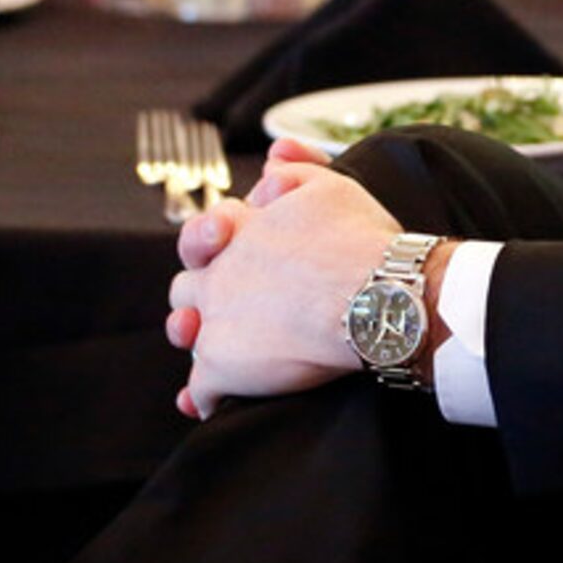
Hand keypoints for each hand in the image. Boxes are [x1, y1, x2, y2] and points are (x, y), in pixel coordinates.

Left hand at [166, 146, 400, 419]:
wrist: (377, 300)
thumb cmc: (363, 244)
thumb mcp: (334, 187)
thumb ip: (297, 168)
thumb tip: (272, 158)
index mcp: (240, 233)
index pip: (203, 234)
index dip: (210, 240)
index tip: (227, 245)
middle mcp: (218, 276)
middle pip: (186, 287)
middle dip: (201, 294)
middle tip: (229, 305)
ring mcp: (215, 324)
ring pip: (186, 335)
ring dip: (197, 340)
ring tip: (218, 351)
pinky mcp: (222, 370)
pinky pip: (200, 392)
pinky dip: (204, 398)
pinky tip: (214, 403)